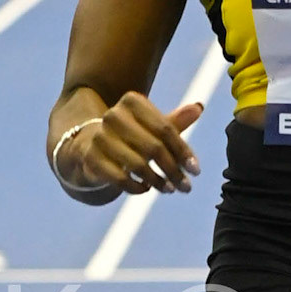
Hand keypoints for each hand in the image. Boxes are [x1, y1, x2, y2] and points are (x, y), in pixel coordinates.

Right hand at [75, 94, 203, 194]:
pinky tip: (146, 189)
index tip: (196, 170)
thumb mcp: (154, 127)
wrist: (92, 145)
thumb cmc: (132, 136)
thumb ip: (175, 121)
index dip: (183, 151)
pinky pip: (120, 178)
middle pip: (153, 147)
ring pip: (138, 165)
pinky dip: (136, 187)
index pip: (165, 129)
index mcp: (132, 102)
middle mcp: (114, 115)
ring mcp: (100, 136)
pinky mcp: (91, 157)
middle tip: (186, 186)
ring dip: (158, 181)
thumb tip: (199, 107)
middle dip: (173, 170)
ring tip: (170, 189)